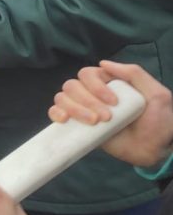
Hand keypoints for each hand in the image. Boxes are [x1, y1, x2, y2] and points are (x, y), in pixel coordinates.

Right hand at [48, 60, 172, 167]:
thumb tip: (103, 63)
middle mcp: (91, 93)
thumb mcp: (157, 94)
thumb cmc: (159, 121)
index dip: (96, 87)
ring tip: (93, 123)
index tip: (113, 102)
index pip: (88, 74)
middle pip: (72, 85)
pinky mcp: (76, 125)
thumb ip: (135, 74)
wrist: (155, 151)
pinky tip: (64, 120)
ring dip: (74, 108)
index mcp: (108, 83)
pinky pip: (55, 112)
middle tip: (105, 117)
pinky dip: (55, 113)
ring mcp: (82, 109)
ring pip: (62, 97)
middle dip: (86, 101)